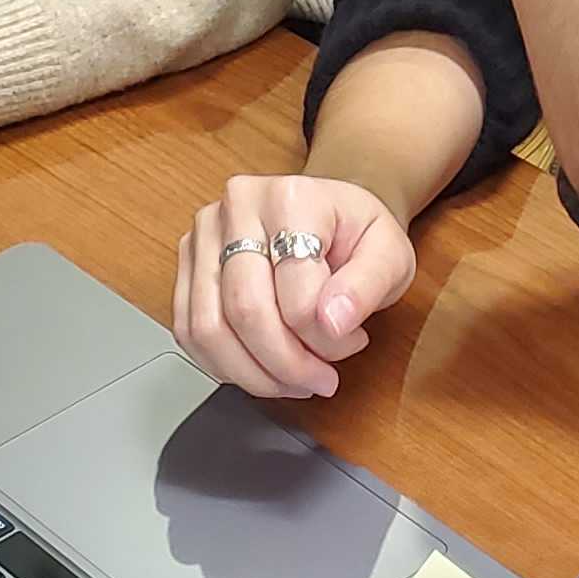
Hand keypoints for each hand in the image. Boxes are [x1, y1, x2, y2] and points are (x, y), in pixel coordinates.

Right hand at [171, 172, 418, 400]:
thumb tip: (333, 322)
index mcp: (290, 197)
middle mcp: (236, 207)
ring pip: (208, 327)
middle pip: (244, 310)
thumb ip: (368, 286)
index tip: (351, 343)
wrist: (331, 217)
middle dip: (286, 363)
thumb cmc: (355, 233)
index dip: (324, 339)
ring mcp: (205, 235)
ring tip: (293, 380)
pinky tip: (260, 368)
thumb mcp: (390, 254)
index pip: (295, 292)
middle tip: (321, 380)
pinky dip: (224, 365)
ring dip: (253, 373)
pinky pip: (189, 332)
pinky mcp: (188, 264)